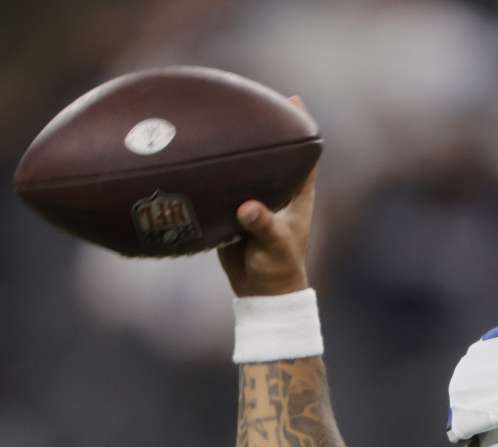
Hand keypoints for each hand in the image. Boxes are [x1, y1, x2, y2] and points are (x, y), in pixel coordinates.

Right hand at [218, 96, 316, 297]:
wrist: (260, 292)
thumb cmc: (279, 268)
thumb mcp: (275, 247)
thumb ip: (264, 226)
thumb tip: (248, 207)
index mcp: (296, 195)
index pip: (304, 155)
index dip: (301, 127)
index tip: (293, 100)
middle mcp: (276, 192)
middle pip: (270, 154)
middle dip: (259, 130)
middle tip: (240, 101)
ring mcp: (253, 199)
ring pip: (243, 168)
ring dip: (230, 150)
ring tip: (209, 123)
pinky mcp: (231, 211)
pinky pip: (221, 187)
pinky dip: (210, 174)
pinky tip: (190, 158)